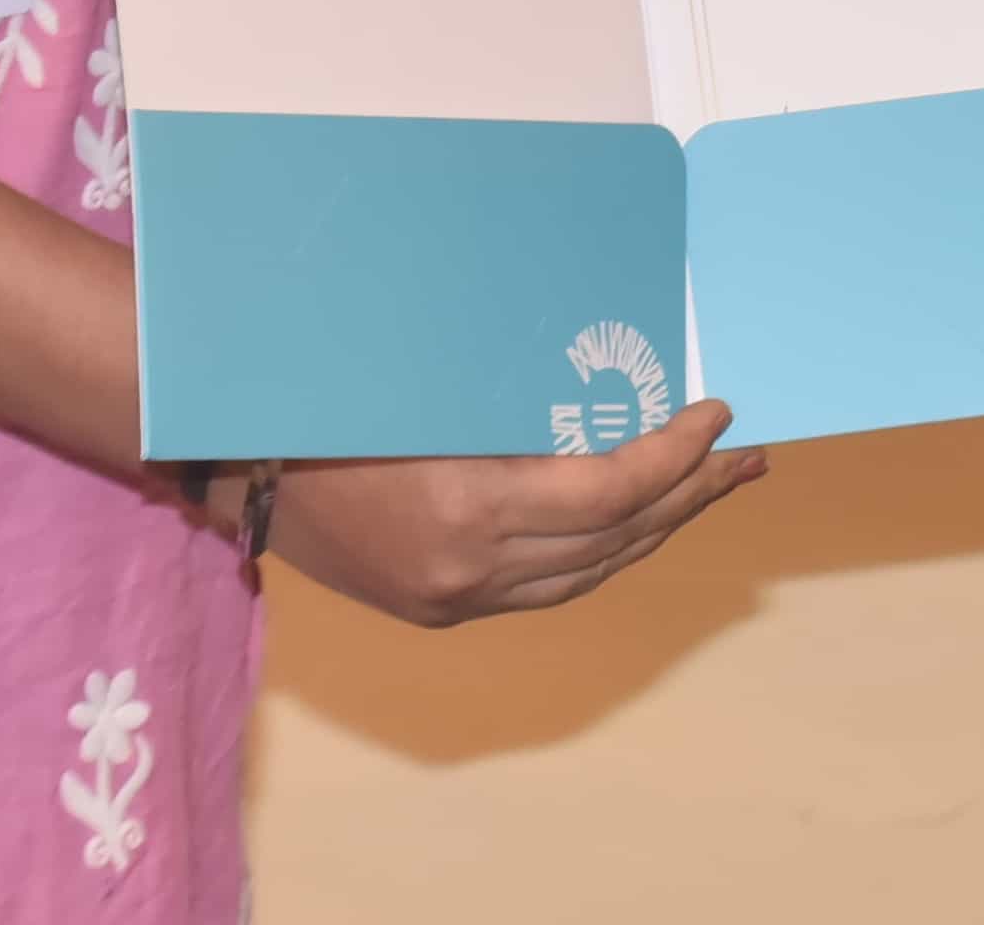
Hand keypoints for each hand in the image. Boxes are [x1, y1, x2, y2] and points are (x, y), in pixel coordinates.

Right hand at [261, 401, 768, 623]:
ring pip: (589, 576)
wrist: (238, 460)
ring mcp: (454, 598)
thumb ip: (519, 396)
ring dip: (654, 529)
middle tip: (745, 458)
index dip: (674, 458)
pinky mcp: (440, 610)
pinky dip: (600, 553)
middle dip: (689, 496)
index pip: (609, 494)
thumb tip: (618, 374)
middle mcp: (469, 569)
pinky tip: (633, 522)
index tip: (718, 418)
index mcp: (469, 505)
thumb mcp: (431, 381)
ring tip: (708, 488)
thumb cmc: (333, 394)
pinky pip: (547, 589)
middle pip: (615, 542)